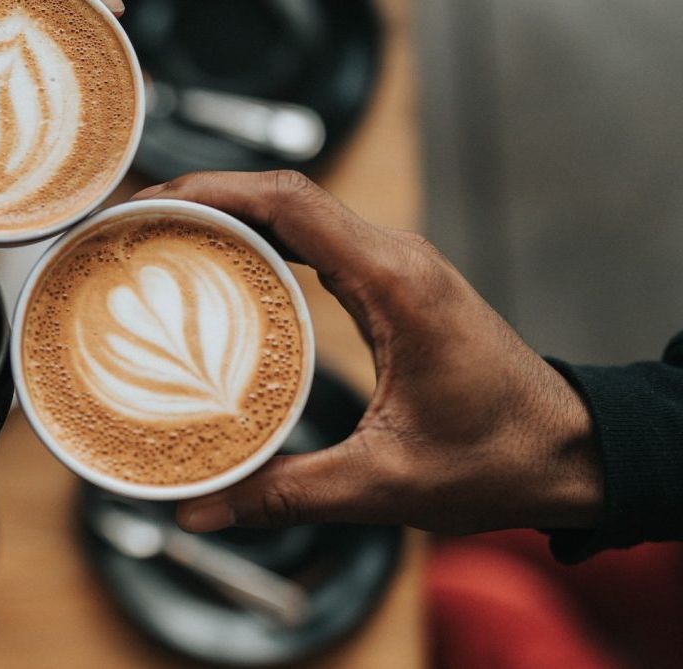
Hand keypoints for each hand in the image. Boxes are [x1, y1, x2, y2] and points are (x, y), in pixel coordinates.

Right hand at [132, 172, 603, 535]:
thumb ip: (286, 493)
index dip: (210, 190)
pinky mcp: (392, 286)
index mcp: (396, 283)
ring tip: (158, 239)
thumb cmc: (499, 459)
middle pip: (283, 195)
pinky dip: (260, 242)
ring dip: (228, 215)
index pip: (291, 201)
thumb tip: (200, 510)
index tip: (148, 203)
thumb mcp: (384, 483)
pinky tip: (217, 271)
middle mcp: (396, 258)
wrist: (569, 455)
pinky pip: (314, 242)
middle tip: (132, 224)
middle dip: (201, 197)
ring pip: (297, 212)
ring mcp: (395, 267)